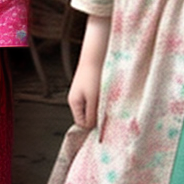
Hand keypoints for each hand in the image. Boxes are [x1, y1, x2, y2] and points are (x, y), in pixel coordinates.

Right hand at [68, 16, 110, 130]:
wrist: (96, 56)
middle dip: (97, 117)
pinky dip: (102, 100)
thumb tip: (92, 127)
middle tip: (109, 115)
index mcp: (74, 103)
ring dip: (101, 108)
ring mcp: (83, 92)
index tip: (104, 126)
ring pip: (93, 108)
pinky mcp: (90, 87)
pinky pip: (96, 99)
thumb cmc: (94, 76)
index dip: (92, 126)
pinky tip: (109, 96)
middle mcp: (77, 99)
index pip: (81, 123)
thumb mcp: (94, 99)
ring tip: (109, 103)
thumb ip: (93, 114)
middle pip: (87, 116)